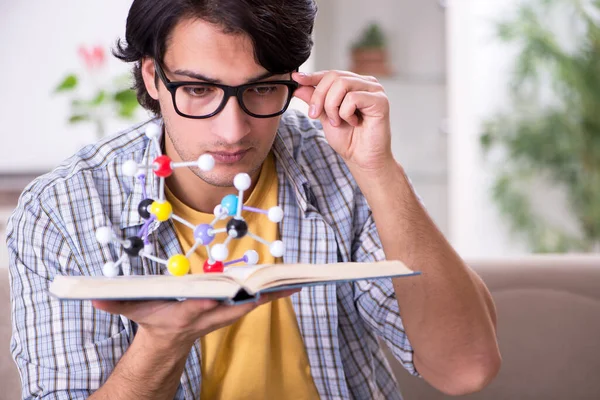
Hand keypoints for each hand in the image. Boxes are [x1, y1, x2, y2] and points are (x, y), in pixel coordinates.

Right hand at [92, 289, 299, 346]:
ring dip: (274, 292)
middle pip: (239, 304)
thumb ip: (115, 303)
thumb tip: (92, 298)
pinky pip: (257, 300)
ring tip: (298, 279)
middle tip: (282, 281)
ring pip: (254, 302)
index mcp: (188, 313)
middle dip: (259, 293)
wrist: (169, 340)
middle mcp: (212, 314)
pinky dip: (274, 292)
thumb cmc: (154, 320)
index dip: (214, 298)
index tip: (227, 290)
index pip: (202, 306)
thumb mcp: (133, 311)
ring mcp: (224, 313)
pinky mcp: (232, 310)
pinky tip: (292, 284)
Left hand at [293, 70, 394, 171]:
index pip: (330, 73)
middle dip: (319, 97)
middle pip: (334, 76)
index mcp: (354, 84)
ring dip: (332, 106)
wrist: (361, 159)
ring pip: (342, 84)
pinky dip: (346, 113)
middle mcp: (365, 83)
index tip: (296, 78)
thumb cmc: (348, 139)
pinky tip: (354, 123)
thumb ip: (314, 99)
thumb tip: (298, 83)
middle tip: (316, 115)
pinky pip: (353, 98)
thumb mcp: (324, 115)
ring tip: (337, 122)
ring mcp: (375, 90)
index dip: (312, 76)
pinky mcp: (380, 101)